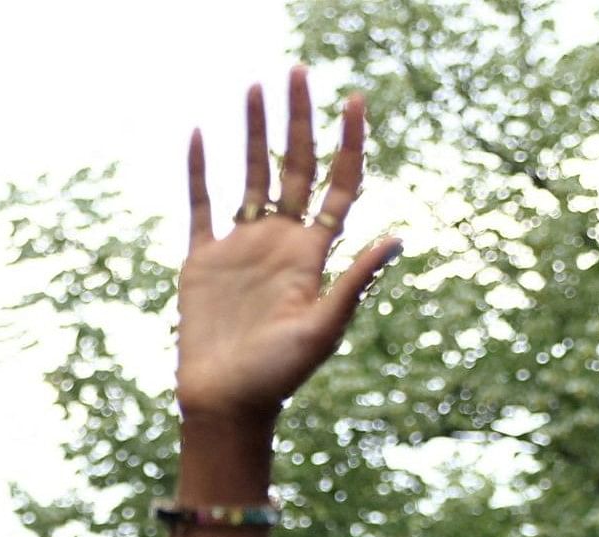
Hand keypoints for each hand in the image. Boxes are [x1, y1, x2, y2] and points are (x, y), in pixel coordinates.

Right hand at [174, 68, 398, 426]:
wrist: (226, 403)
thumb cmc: (279, 377)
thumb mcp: (323, 329)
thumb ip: (355, 281)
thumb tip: (399, 238)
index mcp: (312, 253)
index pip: (338, 184)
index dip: (349, 143)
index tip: (354, 100)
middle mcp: (280, 241)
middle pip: (294, 166)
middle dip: (298, 119)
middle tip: (299, 71)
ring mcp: (241, 247)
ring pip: (250, 174)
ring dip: (253, 132)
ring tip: (254, 87)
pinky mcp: (203, 259)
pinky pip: (202, 204)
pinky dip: (199, 170)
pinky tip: (199, 134)